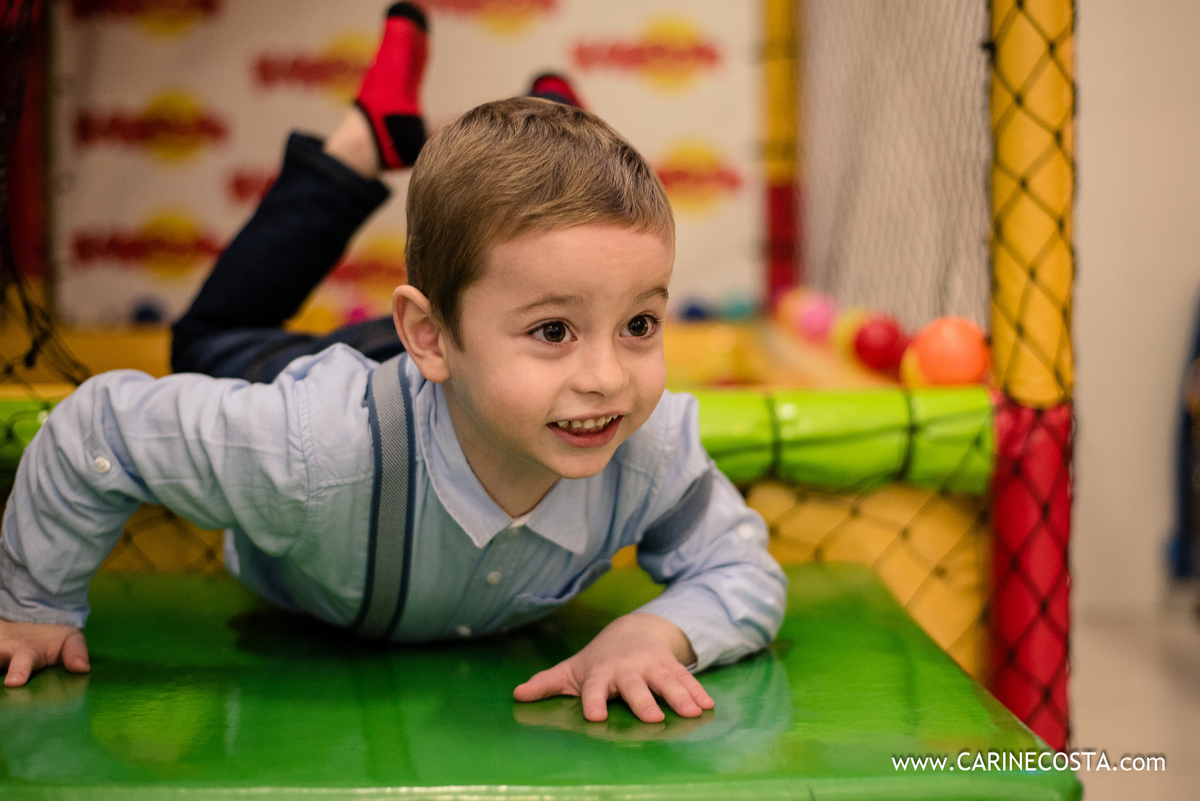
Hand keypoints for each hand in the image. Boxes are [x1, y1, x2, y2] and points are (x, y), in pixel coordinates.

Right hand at [0, 616, 89, 687]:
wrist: (29, 621)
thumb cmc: (51, 639)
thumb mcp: (69, 639)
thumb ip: (75, 652)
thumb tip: (82, 669)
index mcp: (26, 652)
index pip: (22, 661)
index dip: (19, 670)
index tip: (15, 682)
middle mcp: (1, 653)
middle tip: (6, 683)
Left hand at [513, 612, 713, 722]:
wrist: (631, 631)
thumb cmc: (597, 660)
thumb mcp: (571, 669)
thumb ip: (547, 683)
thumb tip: (517, 694)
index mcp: (600, 673)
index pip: (594, 689)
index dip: (593, 701)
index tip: (596, 717)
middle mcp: (627, 669)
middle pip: (635, 686)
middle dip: (644, 701)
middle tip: (652, 718)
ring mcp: (651, 665)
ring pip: (666, 681)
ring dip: (680, 696)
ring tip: (692, 714)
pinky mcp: (669, 665)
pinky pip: (685, 678)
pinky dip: (697, 691)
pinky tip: (708, 705)